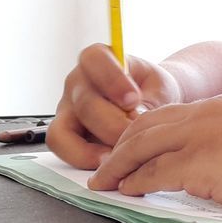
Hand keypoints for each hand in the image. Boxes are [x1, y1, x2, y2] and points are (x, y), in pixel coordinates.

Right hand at [47, 44, 182, 168]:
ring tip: (118, 156)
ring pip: (63, 131)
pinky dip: (84, 159)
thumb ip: (149, 101)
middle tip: (134, 135)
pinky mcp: (65, 133)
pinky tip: (109, 163)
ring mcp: (67, 109)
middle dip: (112, 124)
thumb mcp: (159, 88)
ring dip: (92, 148)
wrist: (152, 104)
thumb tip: (136, 118)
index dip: (111, 80)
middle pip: (85, 103)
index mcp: (98, 59)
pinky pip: (63, 149)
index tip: (133, 99)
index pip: (94, 60)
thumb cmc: (153, 91)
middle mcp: (77, 82)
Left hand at [86, 92, 221, 215]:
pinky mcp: (202, 165)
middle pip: (147, 125)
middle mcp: (208, 115)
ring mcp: (203, 137)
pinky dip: (133, 182)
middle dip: (120, 145)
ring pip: (142, 147)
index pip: (173, 115)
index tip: (134, 147)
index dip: (147, 131)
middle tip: (104, 164)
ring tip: (102, 182)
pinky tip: (124, 191)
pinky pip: (154, 173)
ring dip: (116, 166)